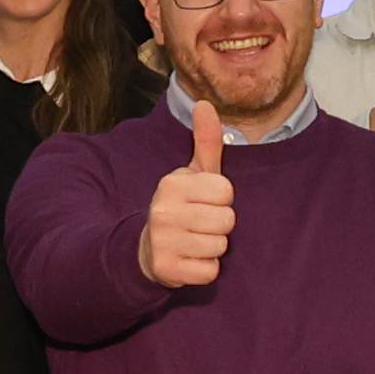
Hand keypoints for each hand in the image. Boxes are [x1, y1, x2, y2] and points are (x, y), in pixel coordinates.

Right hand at [140, 95, 234, 289]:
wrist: (147, 249)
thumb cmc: (181, 206)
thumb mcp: (193, 173)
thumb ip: (206, 141)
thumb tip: (206, 103)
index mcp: (173, 183)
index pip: (226, 191)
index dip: (222, 199)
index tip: (205, 202)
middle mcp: (164, 210)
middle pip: (227, 220)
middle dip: (220, 225)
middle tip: (200, 224)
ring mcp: (163, 241)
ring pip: (220, 246)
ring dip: (213, 247)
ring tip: (195, 241)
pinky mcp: (167, 269)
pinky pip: (209, 271)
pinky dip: (205, 269)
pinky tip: (190, 259)